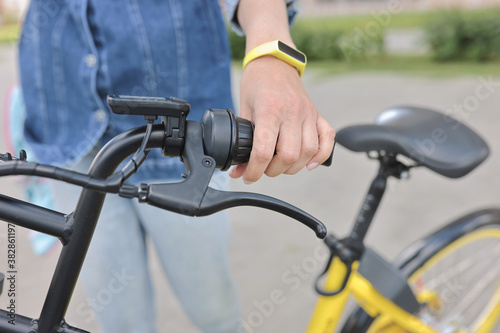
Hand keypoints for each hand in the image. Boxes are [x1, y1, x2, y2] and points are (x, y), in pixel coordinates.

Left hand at [229, 55, 334, 183]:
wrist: (274, 60)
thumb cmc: (256, 83)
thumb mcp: (243, 109)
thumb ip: (242, 139)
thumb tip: (237, 169)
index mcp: (270, 110)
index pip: (264, 150)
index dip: (255, 170)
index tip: (248, 177)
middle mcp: (292, 112)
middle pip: (289, 156)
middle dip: (274, 170)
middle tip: (263, 168)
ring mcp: (308, 113)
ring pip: (308, 152)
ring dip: (294, 167)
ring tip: (280, 165)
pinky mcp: (317, 114)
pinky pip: (328, 139)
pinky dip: (321, 156)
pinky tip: (309, 163)